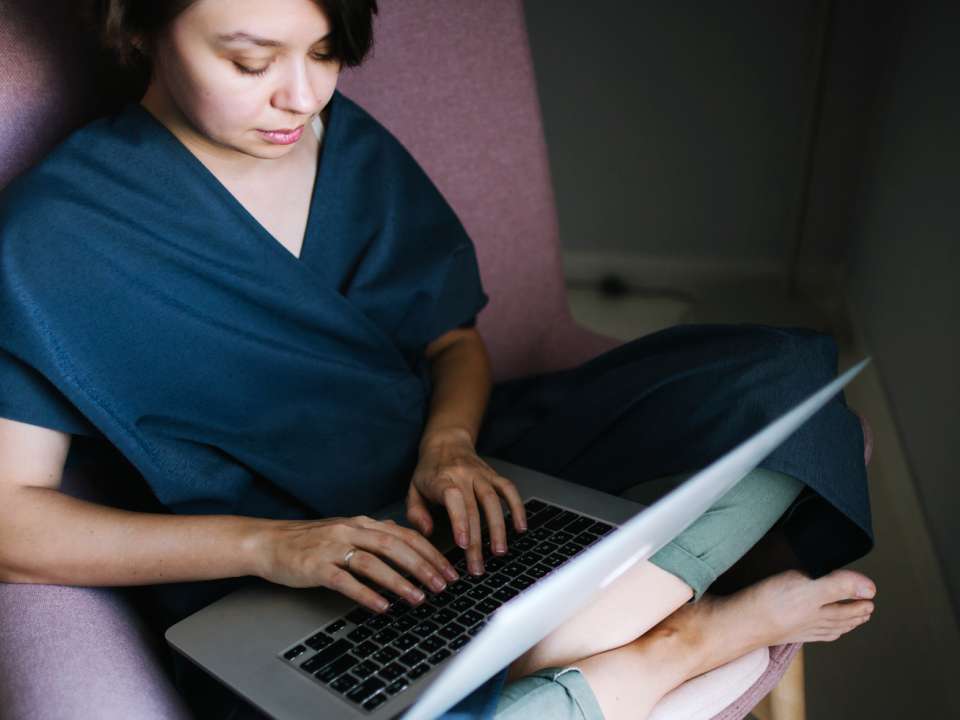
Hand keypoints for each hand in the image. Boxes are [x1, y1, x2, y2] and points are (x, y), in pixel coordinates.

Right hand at [257, 515, 459, 612]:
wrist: (268, 542)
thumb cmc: (308, 540)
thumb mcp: (345, 530)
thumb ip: (373, 533)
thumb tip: (402, 536)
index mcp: (362, 523)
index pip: (405, 535)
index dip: (430, 553)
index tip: (448, 571)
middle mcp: (351, 530)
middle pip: (395, 546)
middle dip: (423, 567)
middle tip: (442, 586)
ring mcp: (332, 547)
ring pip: (374, 562)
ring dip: (400, 581)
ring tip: (419, 598)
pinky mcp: (316, 566)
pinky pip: (346, 580)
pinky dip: (367, 594)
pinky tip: (382, 607)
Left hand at [406, 428, 526, 575]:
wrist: (446, 442)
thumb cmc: (429, 471)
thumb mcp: (413, 490)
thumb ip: (416, 513)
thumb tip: (428, 532)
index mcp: (440, 479)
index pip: (453, 498)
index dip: (459, 521)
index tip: (463, 544)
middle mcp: (462, 475)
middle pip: (473, 509)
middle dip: (477, 541)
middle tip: (477, 567)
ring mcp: (480, 474)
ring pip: (493, 501)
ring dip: (498, 528)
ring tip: (499, 552)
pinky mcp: (493, 475)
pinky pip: (509, 489)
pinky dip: (517, 507)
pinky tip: (520, 527)